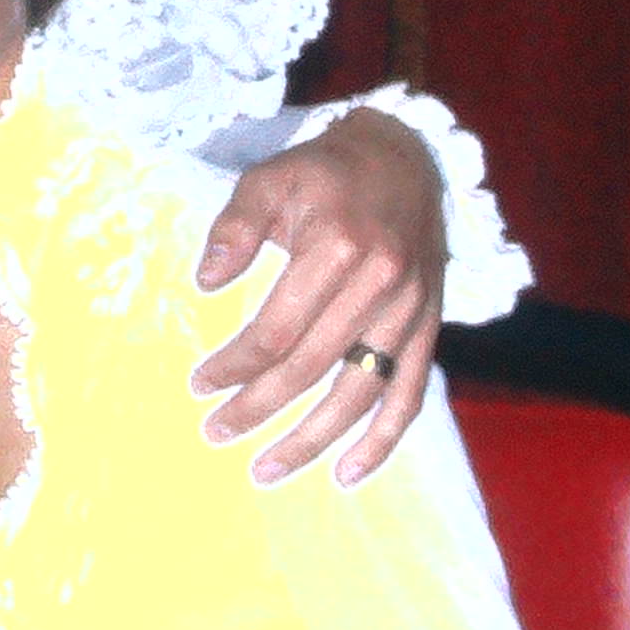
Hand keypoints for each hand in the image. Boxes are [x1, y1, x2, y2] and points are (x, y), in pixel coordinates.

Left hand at [191, 107, 445, 484]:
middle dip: (257, 408)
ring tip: (266, 469)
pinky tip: (347, 472)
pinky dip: (382, 440)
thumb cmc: (326, 172)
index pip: (277, 329)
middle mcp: (380, 284)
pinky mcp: (429, 326)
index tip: (200, 384)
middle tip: (216, 432)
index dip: (234, 364)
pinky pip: (408, 394)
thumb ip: (234, 228)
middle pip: (310, 367)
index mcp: (337, 247)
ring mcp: (411, 310)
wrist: (406, 157)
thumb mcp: (269, 179)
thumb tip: (206, 282)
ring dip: (311, 440)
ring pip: (358, 393)